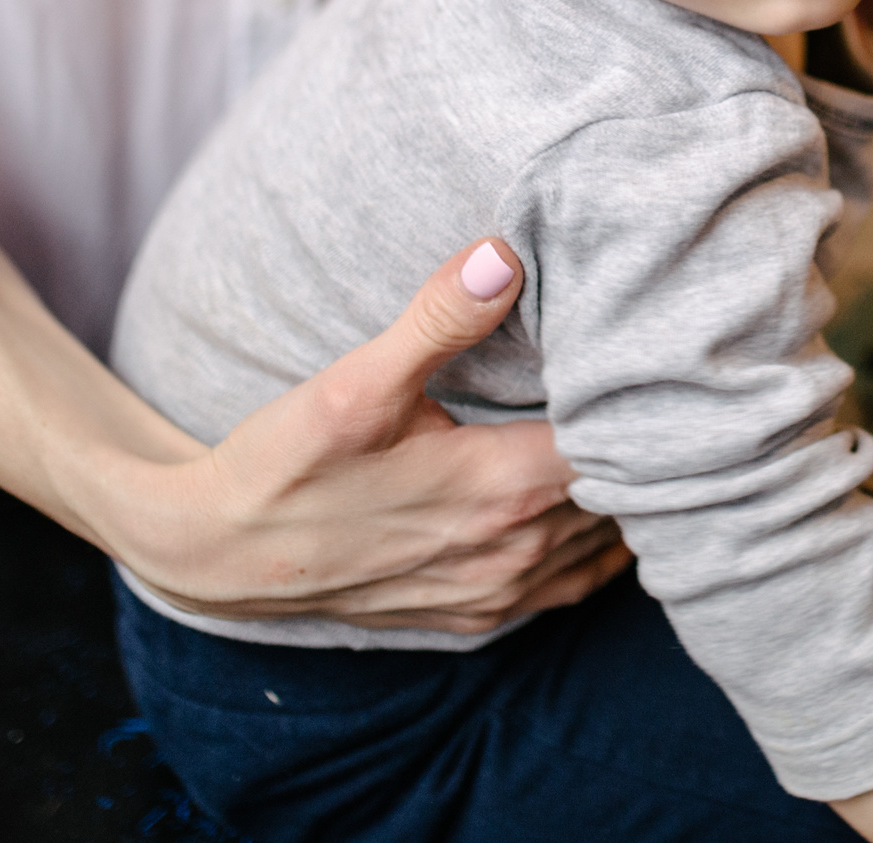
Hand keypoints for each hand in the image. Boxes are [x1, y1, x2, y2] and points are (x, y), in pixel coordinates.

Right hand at [121, 239, 628, 632]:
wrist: (214, 555)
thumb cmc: (284, 465)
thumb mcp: (353, 385)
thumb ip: (436, 321)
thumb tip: (502, 255)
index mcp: (503, 488)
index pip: (624, 446)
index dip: (650, 400)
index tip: (657, 354)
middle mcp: (516, 552)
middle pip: (627, 497)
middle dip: (645, 443)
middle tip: (658, 381)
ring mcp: (499, 594)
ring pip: (608, 546)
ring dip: (627, 497)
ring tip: (636, 433)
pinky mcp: (478, 617)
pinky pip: (572, 585)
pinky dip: (595, 546)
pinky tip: (590, 502)